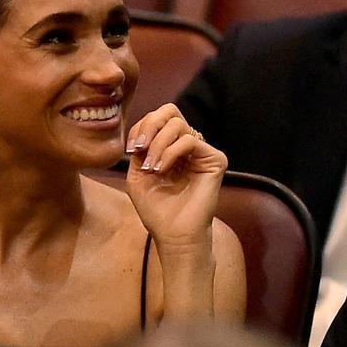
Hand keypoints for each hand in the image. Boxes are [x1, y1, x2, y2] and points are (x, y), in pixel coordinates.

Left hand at [125, 104, 225, 261]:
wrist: (174, 234)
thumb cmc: (156, 210)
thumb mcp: (137, 174)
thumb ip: (139, 148)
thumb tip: (144, 129)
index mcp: (171, 147)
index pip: (158, 118)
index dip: (141, 127)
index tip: (131, 150)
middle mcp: (188, 146)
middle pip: (170, 111)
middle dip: (149, 125)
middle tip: (140, 147)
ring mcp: (202, 152)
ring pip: (178, 124)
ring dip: (158, 144)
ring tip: (152, 167)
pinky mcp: (215, 160)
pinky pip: (190, 140)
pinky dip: (170, 152)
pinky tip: (163, 170)